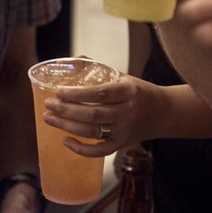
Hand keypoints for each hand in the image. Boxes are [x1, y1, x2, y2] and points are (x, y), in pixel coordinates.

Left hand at [44, 73, 162, 156]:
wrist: (163, 113)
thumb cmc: (138, 91)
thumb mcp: (122, 76)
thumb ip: (96, 70)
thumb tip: (67, 61)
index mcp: (128, 91)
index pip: (99, 93)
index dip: (76, 93)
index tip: (58, 91)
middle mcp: (128, 112)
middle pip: (92, 114)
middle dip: (66, 110)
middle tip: (48, 104)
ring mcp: (125, 131)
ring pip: (92, 131)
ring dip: (67, 126)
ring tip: (49, 118)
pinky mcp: (122, 144)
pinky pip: (99, 151)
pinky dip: (81, 149)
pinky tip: (65, 141)